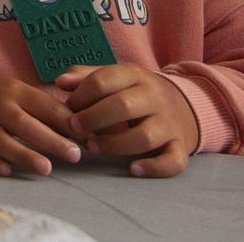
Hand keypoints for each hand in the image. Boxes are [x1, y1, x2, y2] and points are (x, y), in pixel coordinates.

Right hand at [0, 73, 81, 176]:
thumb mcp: (20, 93)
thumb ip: (48, 110)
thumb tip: (86, 131)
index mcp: (15, 91)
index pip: (44, 105)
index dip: (67, 121)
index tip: (87, 137)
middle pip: (23, 123)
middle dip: (50, 140)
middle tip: (74, 155)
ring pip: (1, 140)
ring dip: (23, 154)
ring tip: (46, 168)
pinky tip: (5, 170)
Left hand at [55, 64, 200, 177]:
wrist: (184, 105)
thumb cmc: (135, 92)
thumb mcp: (115, 77)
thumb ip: (86, 76)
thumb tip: (60, 81)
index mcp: (135, 75)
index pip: (104, 80)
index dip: (80, 96)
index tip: (67, 109)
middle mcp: (155, 98)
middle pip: (123, 106)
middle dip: (93, 118)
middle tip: (74, 128)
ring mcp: (169, 123)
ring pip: (144, 136)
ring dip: (115, 145)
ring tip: (93, 147)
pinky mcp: (180, 146)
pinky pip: (173, 161)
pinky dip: (154, 168)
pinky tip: (133, 169)